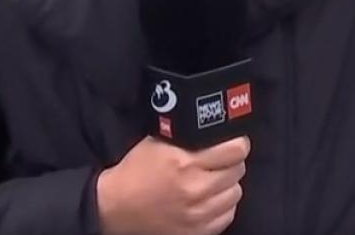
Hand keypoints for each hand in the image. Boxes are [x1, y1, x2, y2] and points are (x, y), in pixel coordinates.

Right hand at [97, 136, 249, 234]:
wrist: (116, 206)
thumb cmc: (136, 171)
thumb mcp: (158, 143)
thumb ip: (188, 136)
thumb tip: (215, 128)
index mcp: (185, 163)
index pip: (235, 151)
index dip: (238, 144)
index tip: (235, 142)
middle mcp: (195, 189)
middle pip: (237, 171)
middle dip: (231, 163)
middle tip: (220, 161)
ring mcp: (198, 214)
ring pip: (235, 194)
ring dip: (227, 185)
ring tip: (213, 181)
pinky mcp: (198, 232)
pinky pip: (227, 215)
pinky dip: (221, 206)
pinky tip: (208, 199)